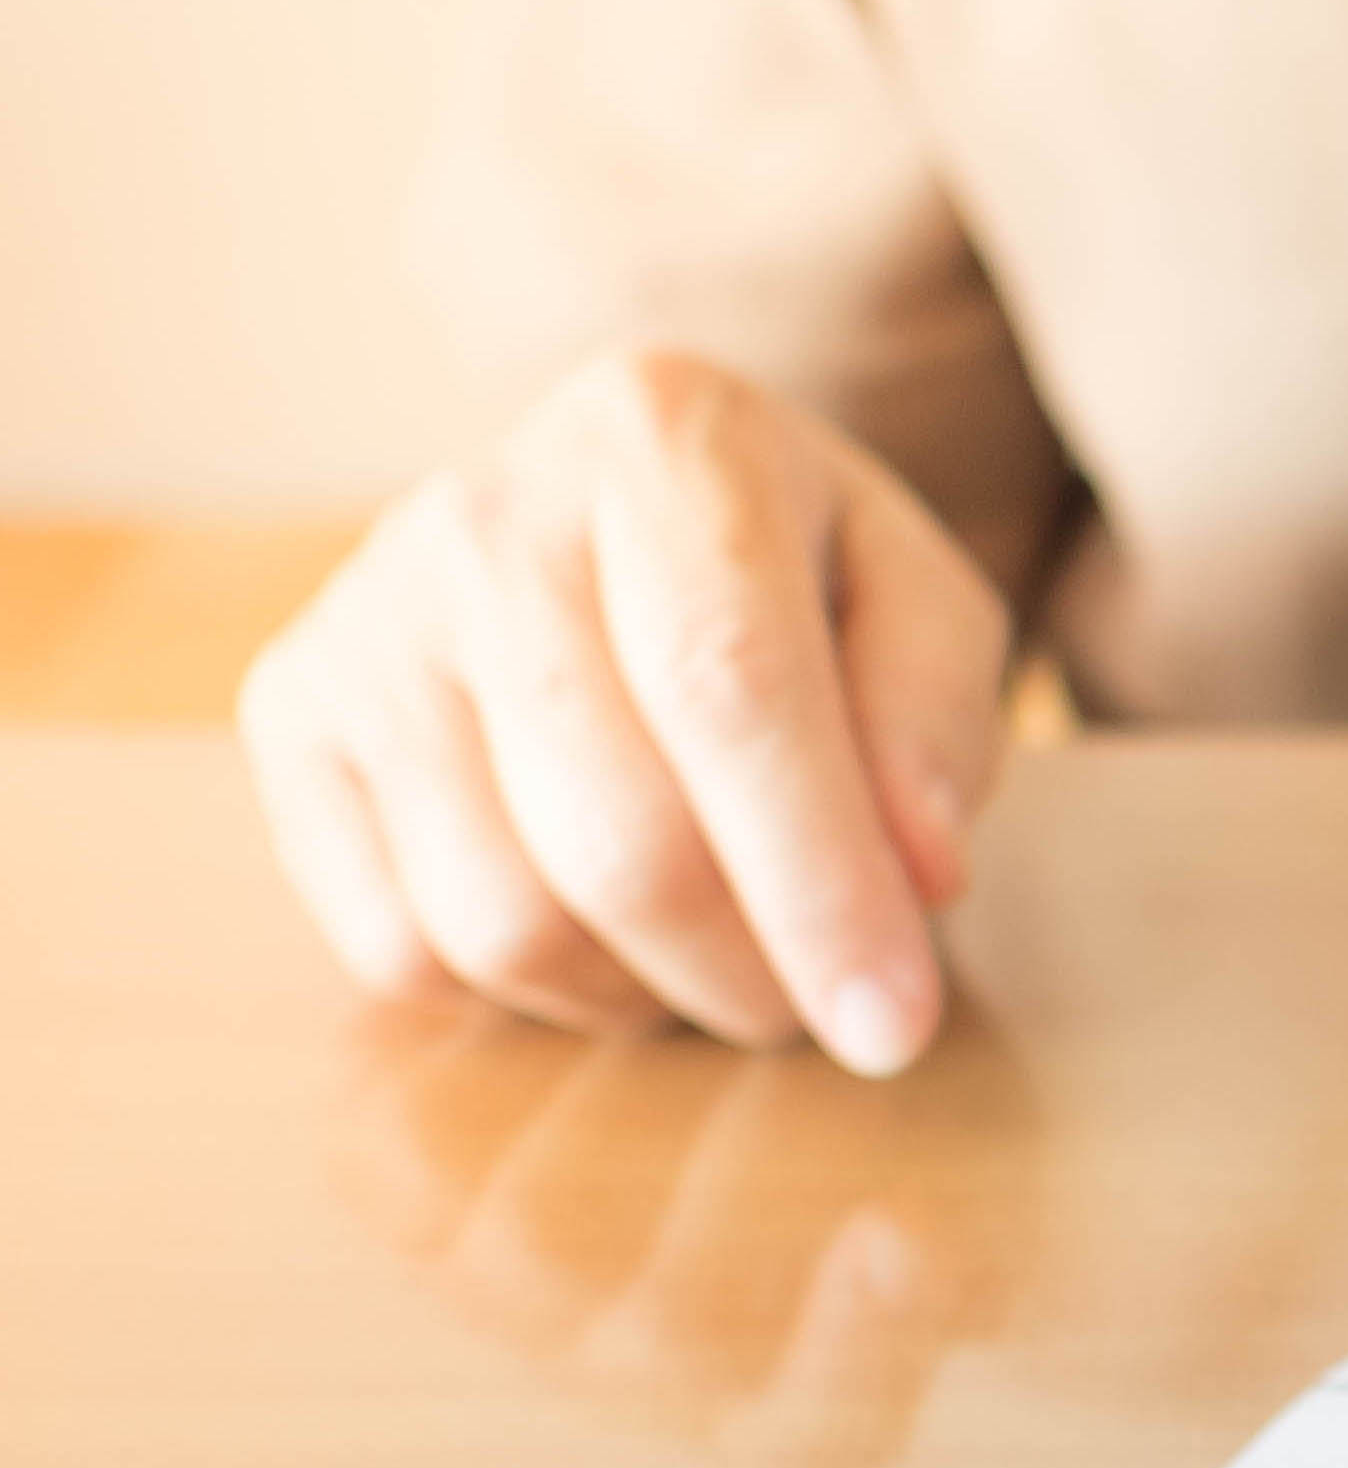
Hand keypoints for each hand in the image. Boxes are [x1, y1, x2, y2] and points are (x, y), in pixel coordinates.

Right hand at [239, 348, 1009, 1075]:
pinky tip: (597, 930)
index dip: (821, 885)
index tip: (891, 1026)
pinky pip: (399, 948)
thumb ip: (937, 725)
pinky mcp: (289, 714)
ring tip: (713, 955)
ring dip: (640, 996)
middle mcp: (485, 514)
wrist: (620, 513)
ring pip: (503, 918)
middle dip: (746, 972)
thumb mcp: (921, 604)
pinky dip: (523, 992)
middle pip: (619, 834)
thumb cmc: (799, 577)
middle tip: (815, 1002)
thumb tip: (916, 878)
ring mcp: (365, 617)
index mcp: (664, 442)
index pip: (734, 694)